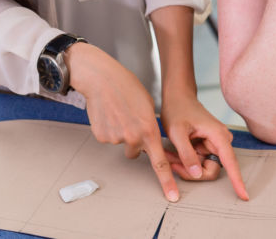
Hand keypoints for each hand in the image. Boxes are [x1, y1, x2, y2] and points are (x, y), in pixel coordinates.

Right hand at [66, 43, 181, 201]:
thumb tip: (148, 140)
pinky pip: (109, 138)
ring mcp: (116, 139)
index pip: (160, 162)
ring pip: (122, 144)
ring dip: (121, 133)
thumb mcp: (148, 105)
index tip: (173, 196)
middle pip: (137, 152)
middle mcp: (133, 138)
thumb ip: (150, 127)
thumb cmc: (127, 87)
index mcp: (149, 130)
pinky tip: (108, 113)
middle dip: (135, 141)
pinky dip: (109, 129)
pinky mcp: (102, 137)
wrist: (102, 79)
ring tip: (118, 112)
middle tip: (130, 120)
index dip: (167, 181)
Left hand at [160, 92, 249, 200]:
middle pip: (211, 170)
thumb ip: (186, 154)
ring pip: (204, 168)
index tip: (244, 196)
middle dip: (191, 171)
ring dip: (186, 166)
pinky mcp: (208, 146)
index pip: (231, 162)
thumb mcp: (177, 132)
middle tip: (173, 162)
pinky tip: (175, 152)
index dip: (237, 180)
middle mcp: (221, 141)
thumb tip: (197, 174)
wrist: (177, 97)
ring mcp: (215, 144)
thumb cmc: (177, 109)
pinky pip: (199, 162)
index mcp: (218, 135)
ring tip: (172, 154)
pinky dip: (186, 161)